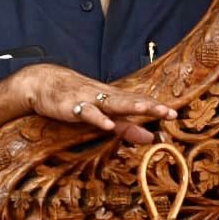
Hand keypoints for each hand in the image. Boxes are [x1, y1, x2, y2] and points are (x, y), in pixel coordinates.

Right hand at [13, 64, 175, 143]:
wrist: (43, 82)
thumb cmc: (77, 98)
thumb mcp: (104, 115)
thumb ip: (127, 127)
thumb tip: (151, 137)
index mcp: (114, 98)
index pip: (140, 101)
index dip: (157, 107)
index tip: (175, 114)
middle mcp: (105, 96)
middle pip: (132, 100)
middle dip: (151, 106)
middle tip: (169, 112)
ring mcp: (89, 99)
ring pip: (112, 103)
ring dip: (129, 106)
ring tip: (146, 109)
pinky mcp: (72, 106)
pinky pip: (87, 112)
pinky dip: (97, 118)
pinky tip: (107, 125)